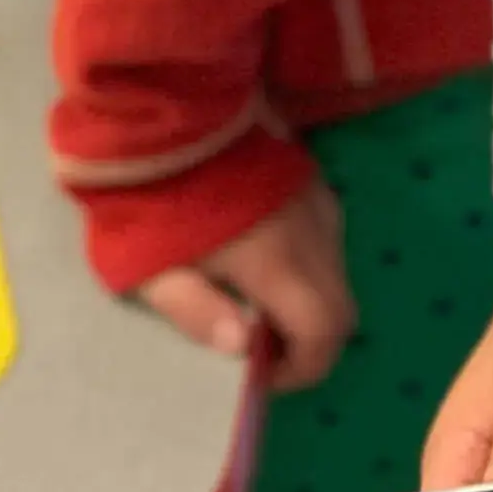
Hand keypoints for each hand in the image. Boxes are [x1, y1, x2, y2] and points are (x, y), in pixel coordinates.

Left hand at [136, 178, 353, 390]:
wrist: (166, 117)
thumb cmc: (151, 200)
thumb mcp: (150, 269)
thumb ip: (196, 313)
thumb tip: (241, 348)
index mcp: (275, 261)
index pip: (323, 332)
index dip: (302, 368)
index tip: (261, 374)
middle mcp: (312, 234)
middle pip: (342, 311)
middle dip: (311, 344)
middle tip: (262, 349)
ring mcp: (318, 204)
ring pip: (339, 276)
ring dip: (312, 305)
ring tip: (259, 306)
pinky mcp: (313, 183)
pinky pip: (329, 243)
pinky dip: (312, 271)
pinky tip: (268, 261)